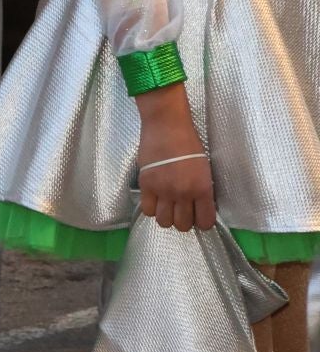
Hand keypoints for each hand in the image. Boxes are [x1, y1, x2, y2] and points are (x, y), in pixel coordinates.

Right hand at [136, 82, 214, 232]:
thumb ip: (201, 190)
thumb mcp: (204, 169)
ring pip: (164, 221)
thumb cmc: (189, 143)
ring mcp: (163, 190)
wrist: (167, 126)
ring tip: (166, 205)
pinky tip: (154, 198)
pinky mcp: (146, 185)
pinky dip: (151, 208)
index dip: (201, 222)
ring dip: (166, 216)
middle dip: (182, 220)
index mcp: (202, 189)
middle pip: (182, 225)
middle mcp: (183, 194)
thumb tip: (196, 206)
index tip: (197, 215)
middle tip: (181, 209)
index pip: (204, 222)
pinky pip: (147, 210)